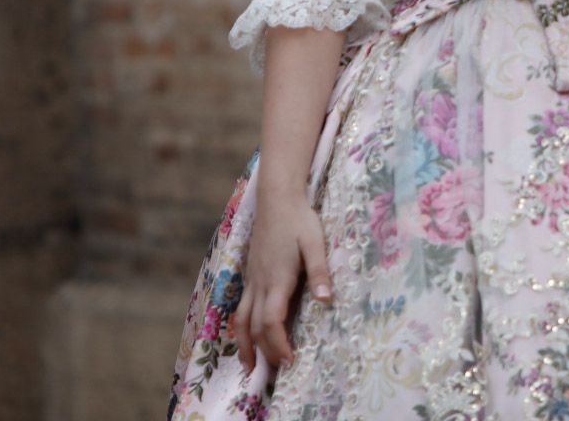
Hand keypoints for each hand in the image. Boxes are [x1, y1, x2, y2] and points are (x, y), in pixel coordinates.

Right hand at [234, 192, 331, 372]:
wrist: (277, 198)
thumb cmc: (299, 220)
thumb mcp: (315, 244)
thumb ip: (320, 273)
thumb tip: (327, 301)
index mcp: (277, 279)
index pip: (271, 322)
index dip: (279, 345)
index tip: (290, 361)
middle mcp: (260, 283)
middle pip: (255, 326)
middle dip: (265, 351)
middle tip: (278, 371)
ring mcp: (252, 279)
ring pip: (241, 319)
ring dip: (245, 344)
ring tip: (249, 366)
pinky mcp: (251, 274)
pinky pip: (241, 307)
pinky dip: (242, 327)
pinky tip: (246, 334)